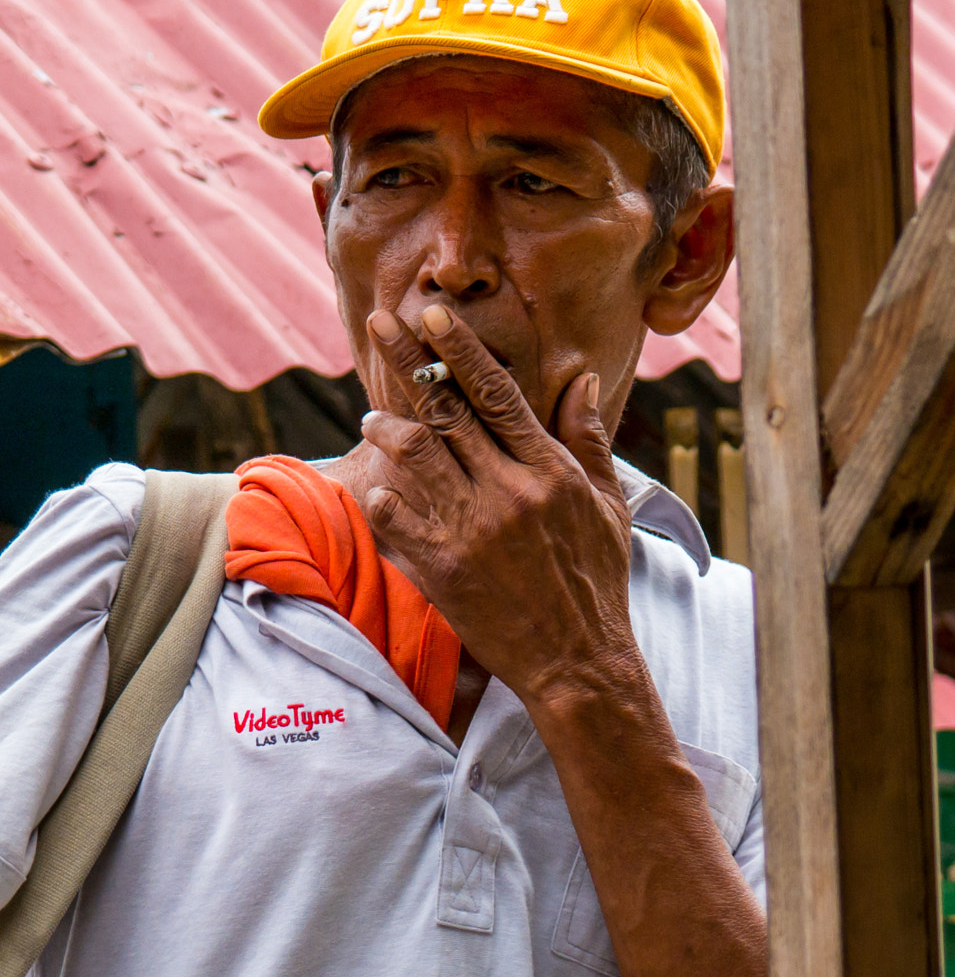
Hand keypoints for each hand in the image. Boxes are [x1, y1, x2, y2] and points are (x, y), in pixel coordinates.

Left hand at [358, 304, 640, 718]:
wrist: (579, 661)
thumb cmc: (596, 581)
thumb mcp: (608, 505)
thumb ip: (587, 440)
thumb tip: (582, 379)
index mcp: (548, 470)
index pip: (497, 393)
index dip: (459, 350)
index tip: (431, 315)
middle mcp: (509, 491)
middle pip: (446, 409)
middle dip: (408, 361)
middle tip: (378, 325)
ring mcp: (473, 528)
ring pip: (414, 454)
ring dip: (384, 427)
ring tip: (369, 419)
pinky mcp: (443, 568)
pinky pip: (396, 516)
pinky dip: (379, 495)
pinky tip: (371, 485)